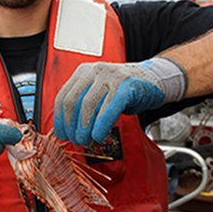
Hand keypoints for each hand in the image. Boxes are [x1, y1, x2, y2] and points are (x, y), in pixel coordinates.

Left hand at [53, 57, 186, 144]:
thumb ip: (82, 104)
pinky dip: (101, 126)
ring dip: (85, 128)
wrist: (152, 81)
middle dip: (72, 126)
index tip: (62, 134)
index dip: (60, 119)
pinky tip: (99, 136)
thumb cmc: (123, 91)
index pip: (63, 96)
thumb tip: (66, 128)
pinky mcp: (126, 86)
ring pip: (89, 105)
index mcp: (83, 72)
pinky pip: (109, 108)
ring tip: (87, 140)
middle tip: (76, 140)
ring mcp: (110, 76)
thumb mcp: (98, 92)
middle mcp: (94, 71)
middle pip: (73, 102)